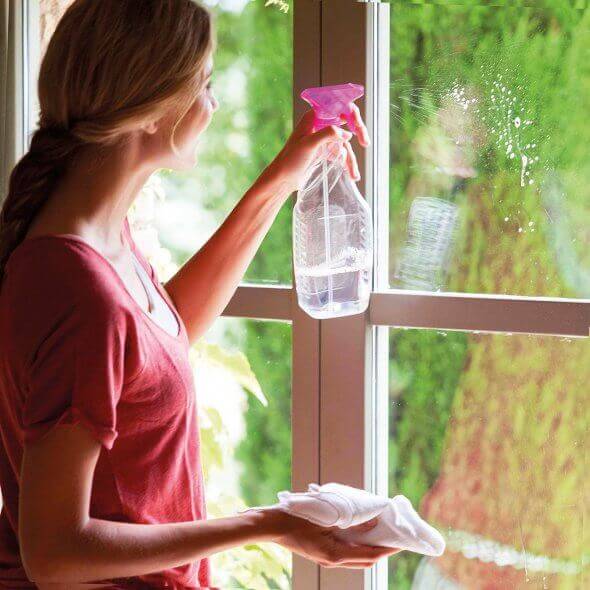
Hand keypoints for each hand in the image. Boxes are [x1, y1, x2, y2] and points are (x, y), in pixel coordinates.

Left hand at [256, 105, 370, 196]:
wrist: (282, 179)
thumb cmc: (290, 160)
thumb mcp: (309, 144)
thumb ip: (328, 134)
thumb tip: (347, 134)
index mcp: (314, 117)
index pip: (338, 107)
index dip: (351, 114)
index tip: (357, 127)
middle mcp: (320, 125)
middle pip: (346, 122)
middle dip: (357, 133)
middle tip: (365, 143)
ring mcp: (322, 138)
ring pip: (344, 142)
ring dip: (351, 158)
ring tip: (355, 175)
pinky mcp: (324, 151)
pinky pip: (340, 153)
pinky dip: (347, 163)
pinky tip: (352, 175)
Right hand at [270, 510, 399, 568]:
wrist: (273, 525)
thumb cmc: (297, 518)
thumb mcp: (326, 517)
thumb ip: (350, 520)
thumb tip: (372, 520)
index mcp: (334, 555)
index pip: (369, 555)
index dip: (387, 549)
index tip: (401, 542)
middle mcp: (333, 560)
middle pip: (365, 559)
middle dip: (382, 550)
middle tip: (396, 537)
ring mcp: (327, 558)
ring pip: (357, 556)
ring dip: (371, 546)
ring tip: (383, 533)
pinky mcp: (323, 553)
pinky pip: (346, 551)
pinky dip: (358, 543)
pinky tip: (362, 531)